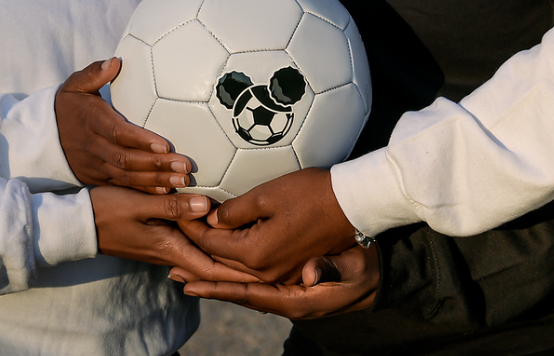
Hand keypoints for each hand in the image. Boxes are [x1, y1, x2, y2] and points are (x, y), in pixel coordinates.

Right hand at [55, 58, 190, 193]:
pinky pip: (123, 187)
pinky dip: (144, 191)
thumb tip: (115, 61)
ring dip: (156, 181)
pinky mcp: (98, 178)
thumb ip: (94, 73)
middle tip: (184, 168)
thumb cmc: (69, 105)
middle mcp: (93, 147)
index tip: (165, 145)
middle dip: (157, 165)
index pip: (118, 133)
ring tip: (182, 181)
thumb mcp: (75, 85)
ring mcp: (95, 166)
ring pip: (128, 177)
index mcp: (91, 122)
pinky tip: (166, 192)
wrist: (42, 136)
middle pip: (127, 159)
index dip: (141, 140)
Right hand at [91, 186, 257, 281]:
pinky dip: (213, 249)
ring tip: (257, 257)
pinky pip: (194, 249)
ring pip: (205, 259)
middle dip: (243, 270)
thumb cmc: (107, 212)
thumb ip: (174, 206)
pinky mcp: (162, 240)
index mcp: (172, 248)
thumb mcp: (140, 204)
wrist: (80, 224)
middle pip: (215, 267)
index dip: (242, 272)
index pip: (214, 268)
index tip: (267, 273)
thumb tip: (209, 206)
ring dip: (230, 260)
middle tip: (273, 269)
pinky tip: (224, 242)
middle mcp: (173, 253)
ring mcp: (167, 249)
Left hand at [174, 245, 378, 319]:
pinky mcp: (289, 282)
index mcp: (294, 294)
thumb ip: (327, 268)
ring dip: (212, 277)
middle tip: (170, 272)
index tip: (186, 272)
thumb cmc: (362, 254)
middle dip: (203, 281)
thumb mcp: (350, 263)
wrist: (383, 269)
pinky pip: (252, 281)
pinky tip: (216, 267)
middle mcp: (286, 298)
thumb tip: (309, 274)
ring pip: (241, 285)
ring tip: (183, 270)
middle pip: (235, 290)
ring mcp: (287, 291)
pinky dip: (229, 274)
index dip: (213, 277)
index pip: (243, 287)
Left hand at [178, 168, 357, 283]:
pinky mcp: (290, 271)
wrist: (353, 205)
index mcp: (256, 253)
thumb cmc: (312, 194)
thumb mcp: (268, 195)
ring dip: (207, 265)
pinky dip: (231, 269)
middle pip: (218, 264)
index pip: (210, 243)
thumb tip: (212, 219)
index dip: (190, 227)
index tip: (175, 211)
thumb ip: (235, 211)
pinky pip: (252, 274)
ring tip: (182, 261)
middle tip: (170, 235)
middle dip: (192, 249)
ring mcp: (280, 276)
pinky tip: (219, 263)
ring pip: (234, 273)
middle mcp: (266, 272)